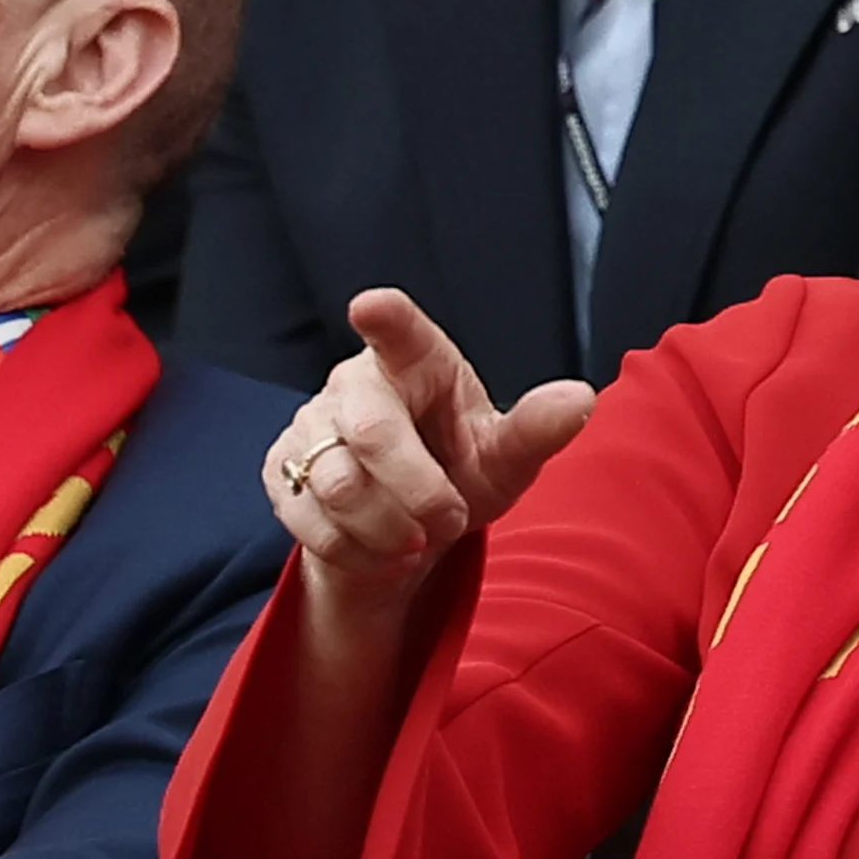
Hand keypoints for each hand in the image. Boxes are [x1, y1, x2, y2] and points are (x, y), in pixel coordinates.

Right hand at [264, 289, 593, 635]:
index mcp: (417, 362)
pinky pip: (309, 519)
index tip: (373, 306)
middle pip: (371, 433)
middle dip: (417, 492)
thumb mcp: (504, 460)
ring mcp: (309, 423)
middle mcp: (354, 381)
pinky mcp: (278, 469)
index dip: (387, 319)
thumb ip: (535, 431)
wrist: (404, 533)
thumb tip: (581, 399)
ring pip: (337, 485)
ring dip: (389, 530)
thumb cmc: (459, 473)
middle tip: (446, 520)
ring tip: (415, 538)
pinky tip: (377, 548)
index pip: (400, 332)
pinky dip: (356, 551)